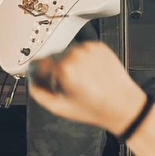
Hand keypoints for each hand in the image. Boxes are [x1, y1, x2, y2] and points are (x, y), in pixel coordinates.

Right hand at [28, 39, 146, 134]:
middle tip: (63, 84)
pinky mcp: (99, 46)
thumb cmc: (95, 109)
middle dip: (54, 69)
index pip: (39, 63)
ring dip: (69, 63)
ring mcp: (89, 49)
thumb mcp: (60, 108)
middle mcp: (75, 54)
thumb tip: (31, 82)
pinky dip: (82, 59)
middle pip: (53, 57)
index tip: (38, 76)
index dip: (36, 72)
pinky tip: (89, 73)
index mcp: (63, 68)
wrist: (123, 105)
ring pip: (68, 52)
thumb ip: (38, 93)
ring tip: (80, 80)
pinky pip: (83, 50)